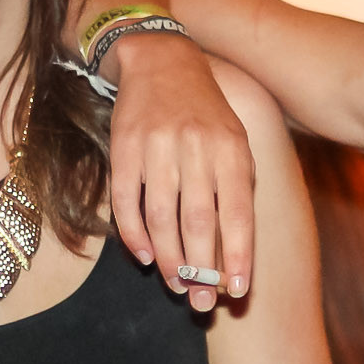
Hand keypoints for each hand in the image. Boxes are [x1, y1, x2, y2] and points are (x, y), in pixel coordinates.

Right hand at [105, 34, 255, 309]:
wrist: (163, 61)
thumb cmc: (208, 113)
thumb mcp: (236, 141)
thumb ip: (239, 188)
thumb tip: (237, 249)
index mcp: (232, 150)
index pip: (238, 213)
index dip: (239, 255)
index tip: (238, 290)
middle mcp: (197, 148)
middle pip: (198, 222)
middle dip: (200, 268)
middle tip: (201, 302)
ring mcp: (158, 147)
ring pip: (161, 217)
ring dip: (168, 259)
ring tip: (176, 285)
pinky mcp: (124, 147)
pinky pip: (127, 201)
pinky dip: (133, 235)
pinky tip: (144, 257)